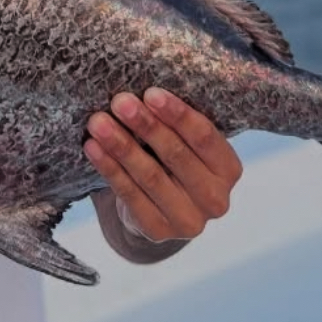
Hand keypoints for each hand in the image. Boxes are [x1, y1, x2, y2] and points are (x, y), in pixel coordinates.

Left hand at [85, 87, 240, 242]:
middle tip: (119, 101)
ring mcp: (189, 220)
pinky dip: (109, 168)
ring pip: (150, 176)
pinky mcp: (158, 231)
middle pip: (176, 155)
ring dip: (121, 145)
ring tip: (98, 122)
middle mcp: (216, 199)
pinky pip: (130, 195)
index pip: (205, 136)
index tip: (150, 93)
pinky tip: (93, 148)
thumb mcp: (186, 142)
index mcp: (228, 168)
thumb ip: (177, 123)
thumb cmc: (173, 160)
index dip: (177, 114)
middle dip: (145, 124)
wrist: (160, 208)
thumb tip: (143, 90)